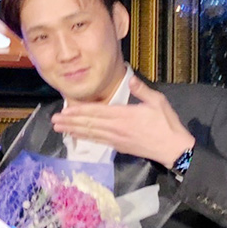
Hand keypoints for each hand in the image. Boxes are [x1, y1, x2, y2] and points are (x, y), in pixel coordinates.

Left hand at [51, 75, 195, 167]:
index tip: (65, 109)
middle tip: (53, 120)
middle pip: (89, 123)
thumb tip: (130, 78)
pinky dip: (84, 137)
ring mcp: (115, 138)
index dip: (79, 111)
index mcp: (124, 115)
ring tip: (58, 128)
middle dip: (70, 121)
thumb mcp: (158, 102)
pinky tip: (74, 135)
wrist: (173, 149)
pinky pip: (96, 141)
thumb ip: (142, 90)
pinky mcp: (117, 146)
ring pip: (90, 133)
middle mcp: (116, 128)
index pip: (97, 112)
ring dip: (72, 130)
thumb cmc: (167, 124)